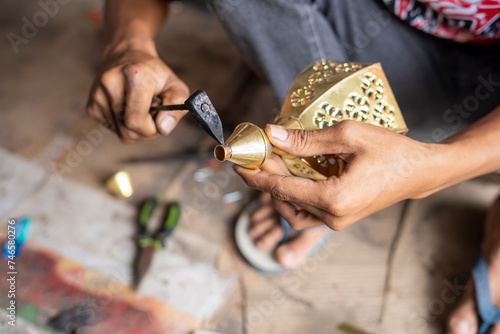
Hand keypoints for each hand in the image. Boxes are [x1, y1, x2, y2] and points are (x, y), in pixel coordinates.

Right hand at [87, 39, 188, 142]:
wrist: (126, 57)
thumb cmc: (153, 74)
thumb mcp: (175, 85)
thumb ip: (175, 106)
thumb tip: (163, 128)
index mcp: (133, 75)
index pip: (136, 121)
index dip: (152, 127)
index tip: (159, 117)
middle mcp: (110, 83)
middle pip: (128, 131)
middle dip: (145, 131)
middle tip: (151, 115)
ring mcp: (97, 95)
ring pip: (120, 134)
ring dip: (135, 129)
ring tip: (139, 109)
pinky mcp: (91, 105)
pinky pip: (112, 129)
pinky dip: (124, 126)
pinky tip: (127, 109)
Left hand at [234, 120, 442, 230]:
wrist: (419, 172)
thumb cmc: (391, 151)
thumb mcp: (348, 135)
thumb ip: (306, 139)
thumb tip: (273, 134)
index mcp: (334, 199)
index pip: (282, 188)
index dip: (256, 176)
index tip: (238, 165)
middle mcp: (333, 217)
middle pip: (285, 199)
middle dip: (267, 178)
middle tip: (259, 156)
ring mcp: (337, 222)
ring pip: (293, 211)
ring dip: (279, 190)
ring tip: (275, 165)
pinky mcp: (340, 219)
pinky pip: (307, 212)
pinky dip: (294, 196)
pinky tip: (293, 177)